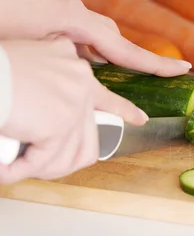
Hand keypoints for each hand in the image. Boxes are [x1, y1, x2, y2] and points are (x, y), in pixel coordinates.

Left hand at [0, 0, 190, 76]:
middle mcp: (77, 15)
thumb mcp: (38, 41)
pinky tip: (90, 67)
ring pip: (103, 41)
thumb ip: (69, 54)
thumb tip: (91, 70)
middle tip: (166, 74)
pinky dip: (93, 54)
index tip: (183, 69)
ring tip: (130, 78)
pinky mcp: (56, 20)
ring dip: (116, 58)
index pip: (125, 48)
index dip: (155, 63)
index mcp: (76, 20)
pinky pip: (85, 40)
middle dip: (140, 60)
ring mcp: (67, 16)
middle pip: (118, 42)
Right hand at [0, 38, 148, 183]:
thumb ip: (48, 87)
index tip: (138, 119)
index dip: (123, 110)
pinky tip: (8, 168)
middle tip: (41, 165)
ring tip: (16, 166)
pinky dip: (22, 170)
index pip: (106, 94)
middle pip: (87, 137)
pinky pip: (45, 161)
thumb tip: (47, 119)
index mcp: (73, 65)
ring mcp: (73, 102)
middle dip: (63, 160)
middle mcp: (80, 81)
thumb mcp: (30, 65)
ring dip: (41, 167)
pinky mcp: (60, 123)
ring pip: (68, 155)